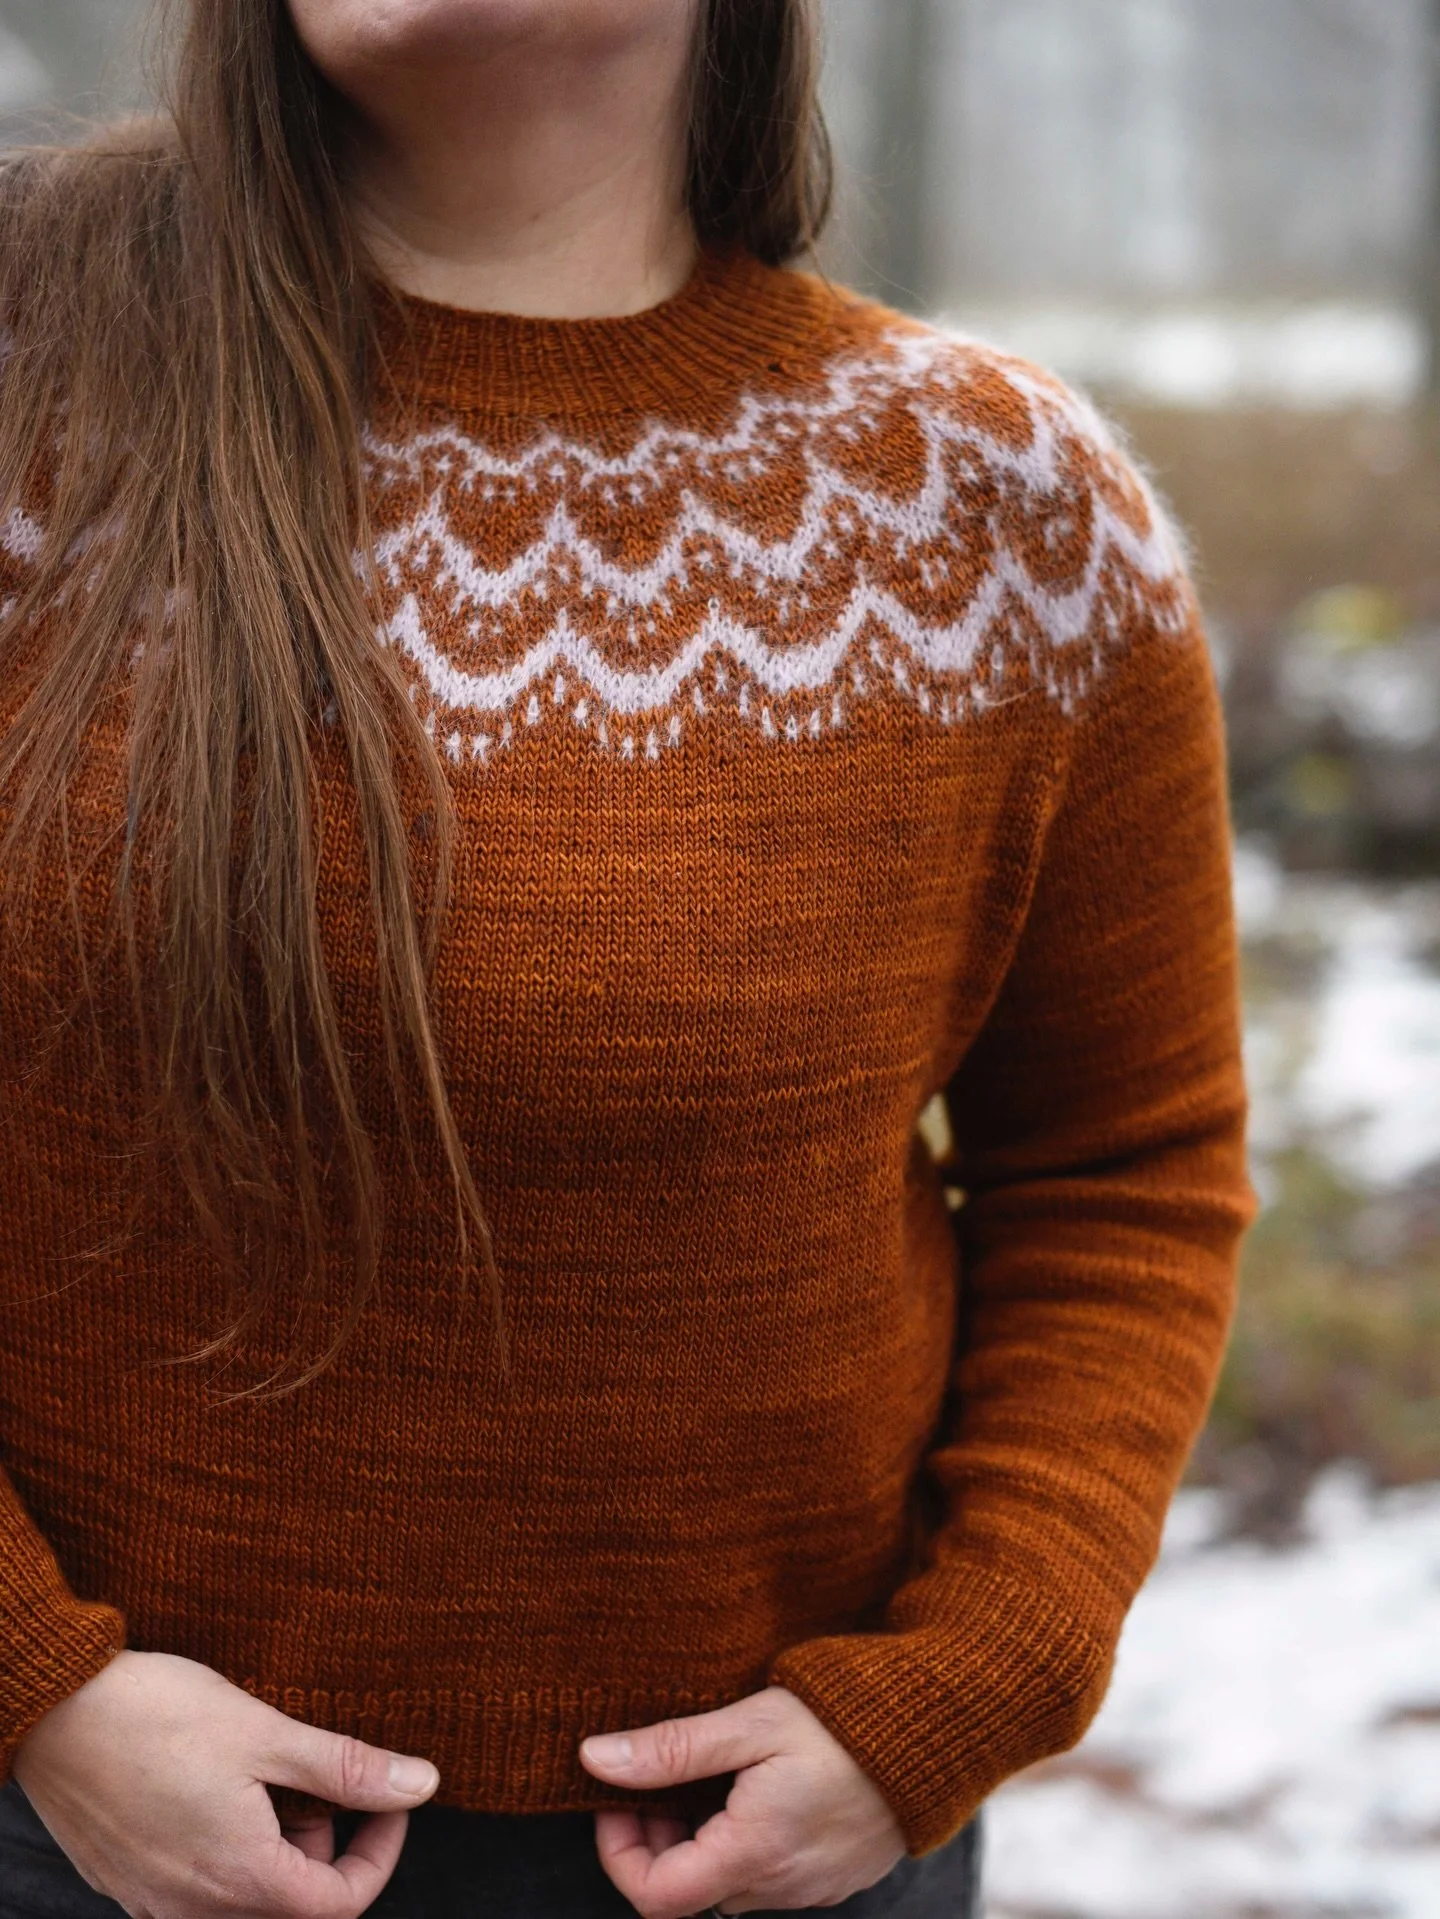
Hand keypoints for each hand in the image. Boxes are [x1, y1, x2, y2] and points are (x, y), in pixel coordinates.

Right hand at [11, 1648, 440, 1916]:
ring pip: (244, 1895)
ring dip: (275, 1844)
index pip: (339, 1905)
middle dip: (323, 1843)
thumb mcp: (266, 1733)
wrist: (52, 1709)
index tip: (387, 1800)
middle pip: (291, 1903)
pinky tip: (216, 1783)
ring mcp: (154, 1901)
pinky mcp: (127, 1882)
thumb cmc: (157, 1714)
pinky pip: (197, 1885)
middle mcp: (194, 1908)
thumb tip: (422, 1785)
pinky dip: (228, 1845)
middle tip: (316, 1774)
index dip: (379, 1854)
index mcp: (239, 1879)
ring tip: (264, 1769)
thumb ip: (347, 1769)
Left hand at [578, 1684, 905, 1916]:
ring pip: (725, 1886)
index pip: (653, 1896)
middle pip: (686, 1893)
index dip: (619, 1850)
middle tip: (661, 1775)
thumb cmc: (844, 1720)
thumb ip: (671, 1749)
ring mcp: (810, 1887)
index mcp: (753, 1854)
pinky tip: (753, 1786)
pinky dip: (739, 1842)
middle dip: (656, 1839)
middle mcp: (780, 1887)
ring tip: (708, 1772)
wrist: (939, 1729)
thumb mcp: (750, 1722)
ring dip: (698, 1839)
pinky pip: (766, 1877)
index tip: (620, 1795)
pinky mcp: (833, 1876)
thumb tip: (594, 1760)